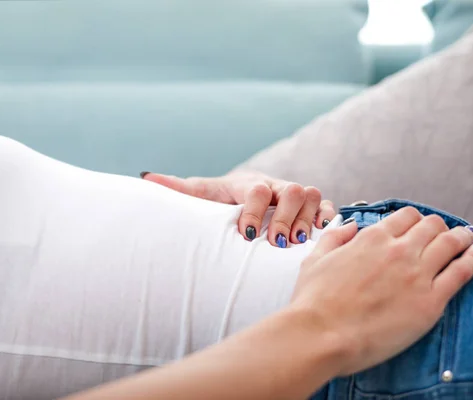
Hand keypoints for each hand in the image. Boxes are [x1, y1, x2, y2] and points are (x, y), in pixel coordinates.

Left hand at [141, 171, 335, 246]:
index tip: (245, 235)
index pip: (258, 190)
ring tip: (294, 243)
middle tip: (274, 242)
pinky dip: (327, 218)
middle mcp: (277, 185)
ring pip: (312, 196)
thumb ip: (178, 188)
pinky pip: (327, 206)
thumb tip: (145, 176)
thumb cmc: (220, 201)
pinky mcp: (311, 207)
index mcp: (251, 182)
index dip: (254, 211)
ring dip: (306, 219)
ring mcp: (296, 195)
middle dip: (284, 217)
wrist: (243, 198)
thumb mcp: (200, 194)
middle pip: (292, 191)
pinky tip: (318, 235)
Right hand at [289, 207, 472, 375]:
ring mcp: (417, 275)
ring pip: (451, 243)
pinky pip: (462, 272)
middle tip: (441, 234)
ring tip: (466, 239)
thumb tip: (351, 226)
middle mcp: (398, 250)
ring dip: (460, 237)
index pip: (405, 216)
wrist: (321, 334)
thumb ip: (335, 237)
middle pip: (431, 225)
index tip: (416, 228)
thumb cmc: (313, 301)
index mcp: (371, 239)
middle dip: (437, 227)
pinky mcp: (431, 301)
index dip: (412, 220)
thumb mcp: (315, 259)